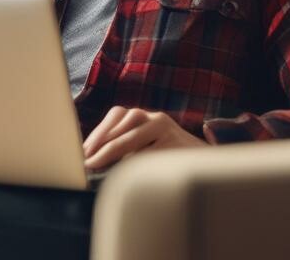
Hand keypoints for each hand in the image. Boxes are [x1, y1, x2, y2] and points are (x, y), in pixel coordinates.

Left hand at [82, 106, 207, 171]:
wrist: (207, 164)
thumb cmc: (168, 158)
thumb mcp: (145, 148)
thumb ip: (124, 148)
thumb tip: (92, 160)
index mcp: (144, 117)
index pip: (116, 116)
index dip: (97, 132)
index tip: (82, 151)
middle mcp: (155, 118)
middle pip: (122, 122)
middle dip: (100, 143)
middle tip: (87, 161)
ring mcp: (167, 130)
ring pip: (133, 135)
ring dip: (111, 149)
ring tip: (97, 163)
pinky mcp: (177, 145)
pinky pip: (150, 154)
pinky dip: (134, 164)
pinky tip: (124, 174)